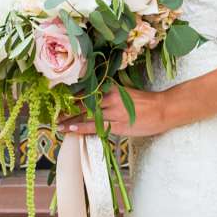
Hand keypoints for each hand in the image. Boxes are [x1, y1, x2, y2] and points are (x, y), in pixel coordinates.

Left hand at [58, 90, 173, 141]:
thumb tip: (94, 99)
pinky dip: (81, 127)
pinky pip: (96, 126)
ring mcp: (114, 111)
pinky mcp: (119, 124)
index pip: (86, 91)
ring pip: (86, 114)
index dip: (71, 96)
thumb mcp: (125, 93)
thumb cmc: (145, 103)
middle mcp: (111, 97)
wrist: (163, 109)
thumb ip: (110, 95)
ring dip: (70, 119)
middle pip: (83, 103)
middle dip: (67, 109)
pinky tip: (70, 129)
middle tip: (53, 113)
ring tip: (58, 124)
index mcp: (112, 88)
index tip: (57, 98)